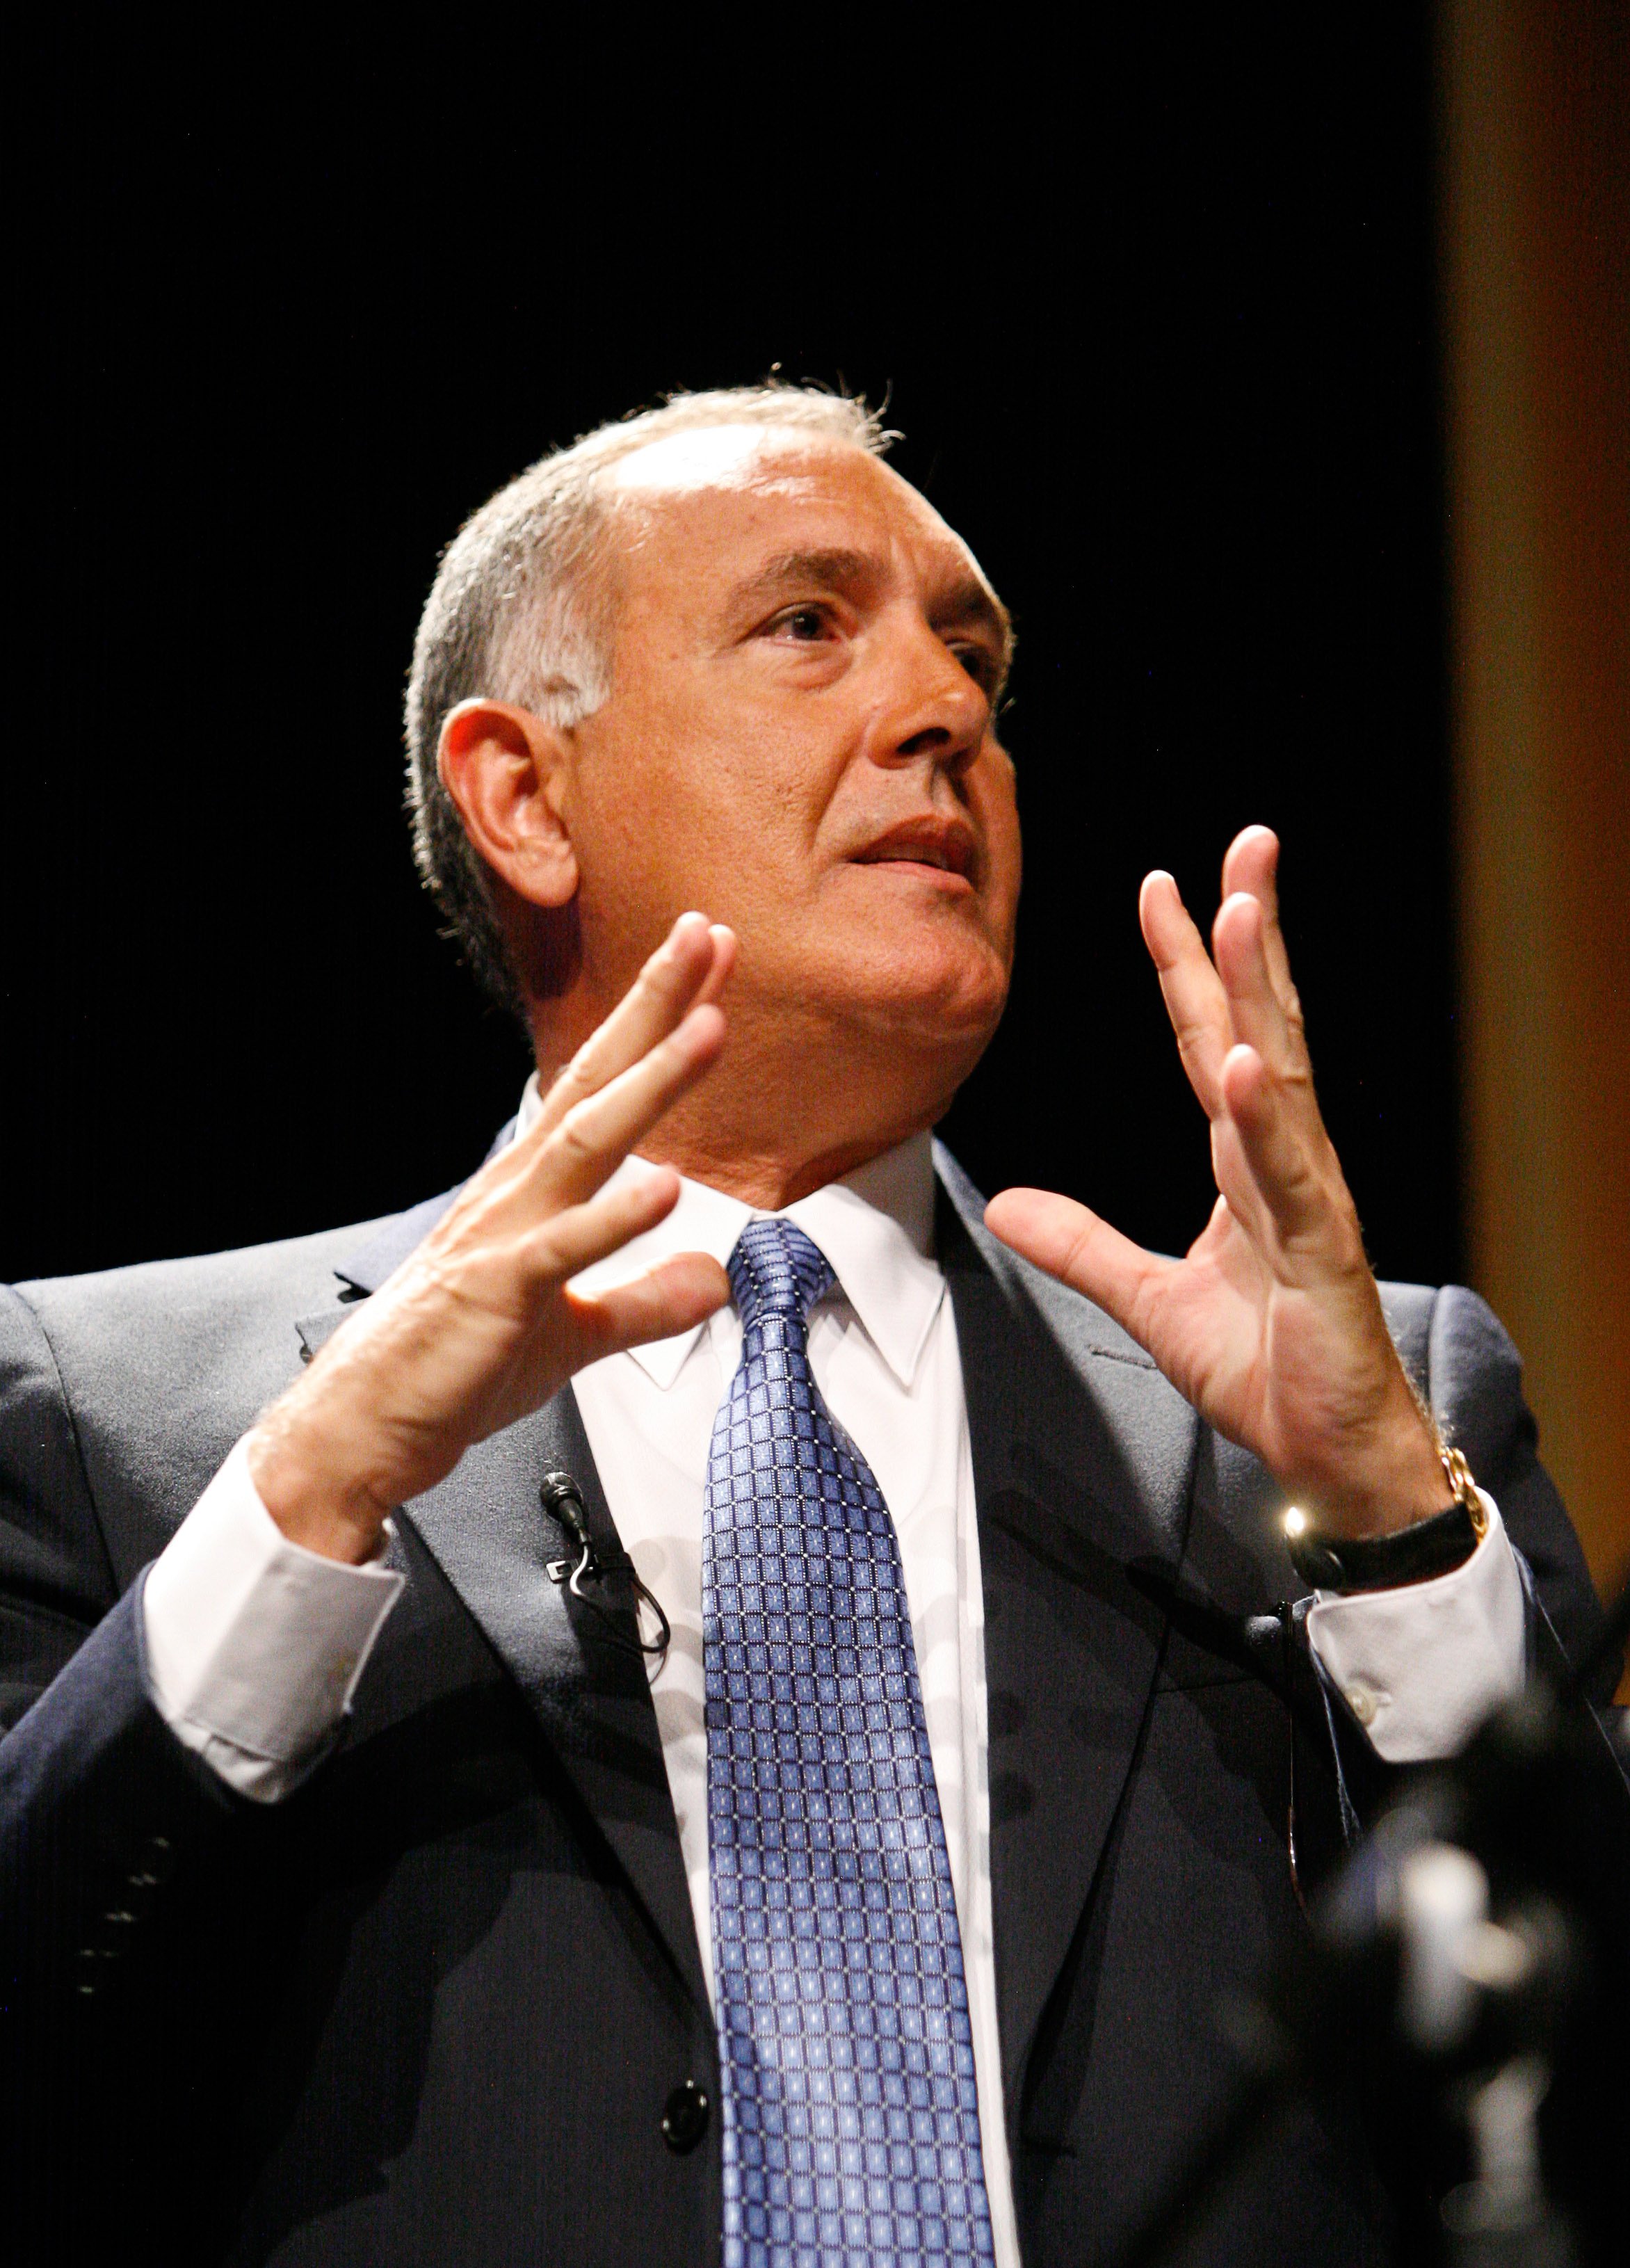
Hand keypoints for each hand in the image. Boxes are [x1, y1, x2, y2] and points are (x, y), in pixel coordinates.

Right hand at [248, 913, 735, 1562]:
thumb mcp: (575, 1334)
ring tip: (709, 1026)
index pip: (605, 1088)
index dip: (657, 1025)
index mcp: (535, 1190)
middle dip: (656, 1007)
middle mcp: (519, 1193)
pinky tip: (666, 1185)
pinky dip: (614, 1217)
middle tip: (707, 936)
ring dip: (652, 1081)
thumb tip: (711, 1276)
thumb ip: (645, 1301)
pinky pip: (562, 1249)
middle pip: (599, 1082)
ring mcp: (506, 1235)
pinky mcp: (497, 1292)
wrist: (366, 1427)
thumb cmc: (452, 1369)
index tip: (707, 966)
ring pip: (588, 1141)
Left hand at [985, 827, 1446, 1537]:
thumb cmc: (1267, 1371)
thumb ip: (1083, 1247)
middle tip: (1248, 845)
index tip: (1165, 886)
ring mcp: (1311, 1199)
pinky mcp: (1324, 1253)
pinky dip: (1266, 1119)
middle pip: (1263, 1026)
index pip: (1208, 1040)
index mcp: (1245, 1162)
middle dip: (1250, 935)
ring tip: (1243, 911)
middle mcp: (1285, 1161)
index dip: (1187, 965)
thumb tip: (1007, 1204)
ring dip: (1261, 992)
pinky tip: (1243, 1065)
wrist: (1331, 1458)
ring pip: (1283, 1075)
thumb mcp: (1150, 1301)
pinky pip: (1290, 1176)